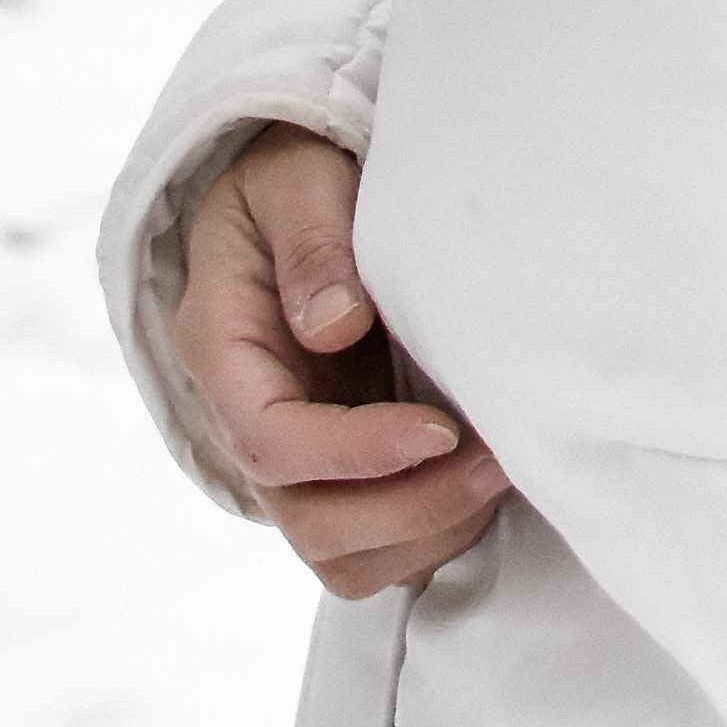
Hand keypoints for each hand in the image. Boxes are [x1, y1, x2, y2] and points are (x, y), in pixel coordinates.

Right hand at [170, 126, 507, 599]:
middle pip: (309, 518)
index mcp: (225, 351)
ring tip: (501, 472)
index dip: (358, 452)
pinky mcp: (339, 463)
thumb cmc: (293, 176)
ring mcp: (295, 450)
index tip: (442, 432)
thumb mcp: (296, 180)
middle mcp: (250, 417)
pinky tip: (484, 478)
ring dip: (424, 531)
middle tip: (497, 462)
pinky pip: (371, 542)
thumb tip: (333, 325)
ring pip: (340, 550)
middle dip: (408, 507)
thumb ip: (314, 243)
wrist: (291, 190)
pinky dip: (428, 532)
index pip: (273, 441)